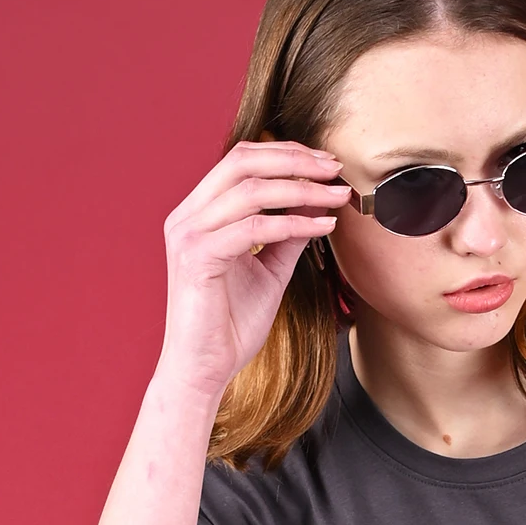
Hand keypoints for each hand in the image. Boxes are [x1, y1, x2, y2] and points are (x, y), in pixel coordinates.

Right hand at [157, 140, 348, 403]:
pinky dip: (292, 224)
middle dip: (295, 160)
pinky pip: (253, 229)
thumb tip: (316, 203)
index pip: (241, 160)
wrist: (203, 370)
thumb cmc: (230, 326)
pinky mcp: (197, 258)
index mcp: (199, 212)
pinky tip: (322, 227)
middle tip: (335, 169)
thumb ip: (286, 235)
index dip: (286, 154)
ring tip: (337, 196)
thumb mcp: (268, 271)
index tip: (327, 164)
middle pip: (243, 161)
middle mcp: (188, 215)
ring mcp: (189, 234)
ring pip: (251, 190)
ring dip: (302, 189)